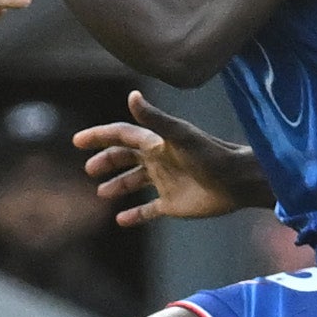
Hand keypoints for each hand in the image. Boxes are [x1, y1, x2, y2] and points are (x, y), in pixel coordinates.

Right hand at [72, 91, 258, 223]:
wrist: (238, 181)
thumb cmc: (211, 155)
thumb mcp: (180, 135)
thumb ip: (155, 119)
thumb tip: (132, 95)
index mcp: (157, 142)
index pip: (122, 136)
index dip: (100, 137)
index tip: (78, 141)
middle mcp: (159, 160)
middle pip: (126, 157)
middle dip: (106, 161)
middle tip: (89, 169)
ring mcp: (166, 182)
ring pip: (135, 182)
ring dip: (118, 185)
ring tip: (101, 193)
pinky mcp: (173, 204)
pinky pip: (149, 210)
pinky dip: (135, 215)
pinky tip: (122, 220)